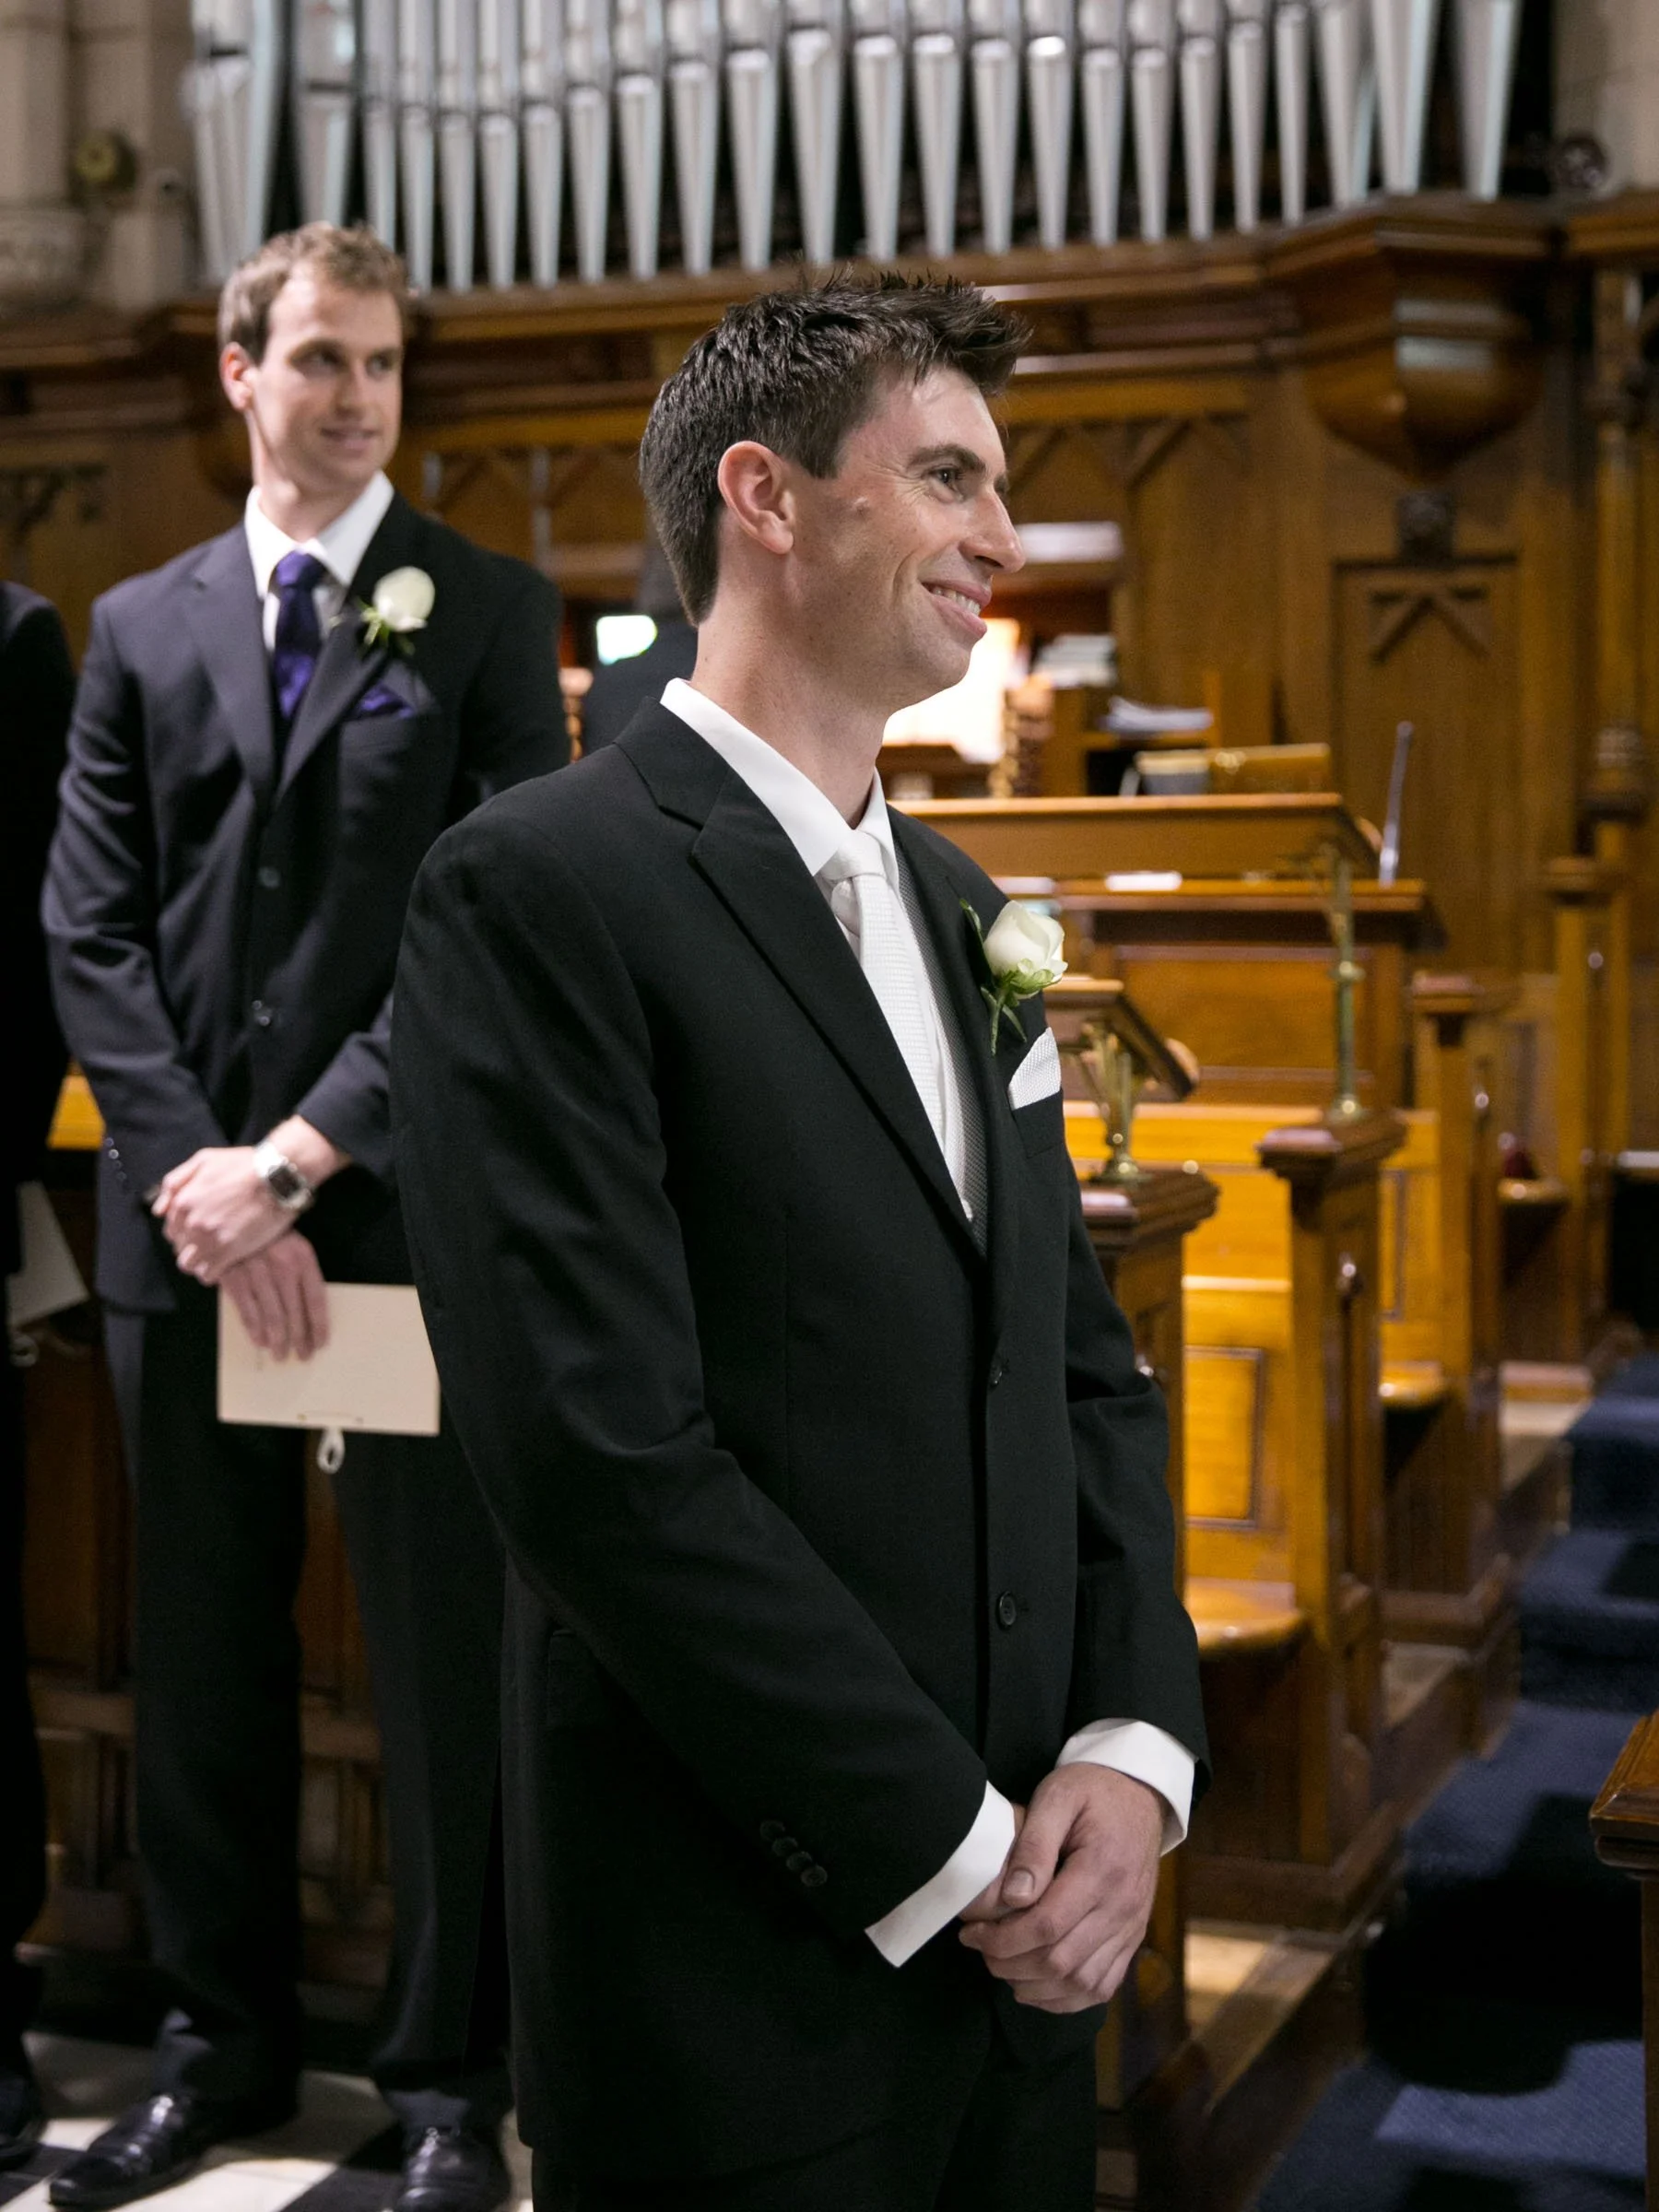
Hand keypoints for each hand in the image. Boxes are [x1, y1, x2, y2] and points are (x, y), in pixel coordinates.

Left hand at [154, 1118, 347, 1282]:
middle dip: (191, 1246)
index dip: (184, 1231)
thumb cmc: (243, 1165)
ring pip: (189, 1264)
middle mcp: (191, 1223)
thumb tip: (160, 1209)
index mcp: (183, 1202)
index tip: (199, 1230)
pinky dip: (212, 1273)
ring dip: (199, 1262)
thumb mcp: (204, 1160)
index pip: (170, 1229)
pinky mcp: (229, 1251)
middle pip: (179, 1247)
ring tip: (216, 1256)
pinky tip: (224, 1265)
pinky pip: (208, 1275)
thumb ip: (175, 1181)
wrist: (277, 1176)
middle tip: (211, 1241)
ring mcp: (209, 1239)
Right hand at [220, 1232, 329, 1361]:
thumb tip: (308, 1311)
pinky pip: (247, 1308)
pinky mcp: (232, 1275)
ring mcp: (257, 1270)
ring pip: (272, 1314)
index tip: (321, 1342)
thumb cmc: (267, 1231)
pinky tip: (260, 1341)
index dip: (319, 1324)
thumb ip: (300, 1273)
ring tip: (281, 1354)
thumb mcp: (292, 1244)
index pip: (316, 1298)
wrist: (232, 1209)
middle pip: (296, 1311)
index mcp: (302, 1256)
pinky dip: (254, 1328)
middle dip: (300, 1337)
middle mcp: (282, 1264)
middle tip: (303, 1355)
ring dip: (278, 1339)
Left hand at [957, 1765, 1163, 2012]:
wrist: (1140, 1796)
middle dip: (1010, 1964)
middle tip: (980, 1949)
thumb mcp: (1057, 1797)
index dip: (1002, 1939)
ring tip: (1003, 1967)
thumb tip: (1014, 1897)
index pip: (1046, 1926)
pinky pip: (1101, 1987)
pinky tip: (1036, 1985)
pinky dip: (1066, 1998)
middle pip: (1061, 1962)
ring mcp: (1131, 1928)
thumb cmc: (1092, 1791)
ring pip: (1081, 1984)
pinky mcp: (1132, 1939)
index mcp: (1102, 1870)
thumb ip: (1033, 1845)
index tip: (971, 1934)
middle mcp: (1122, 1907)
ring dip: (1035, 1987)